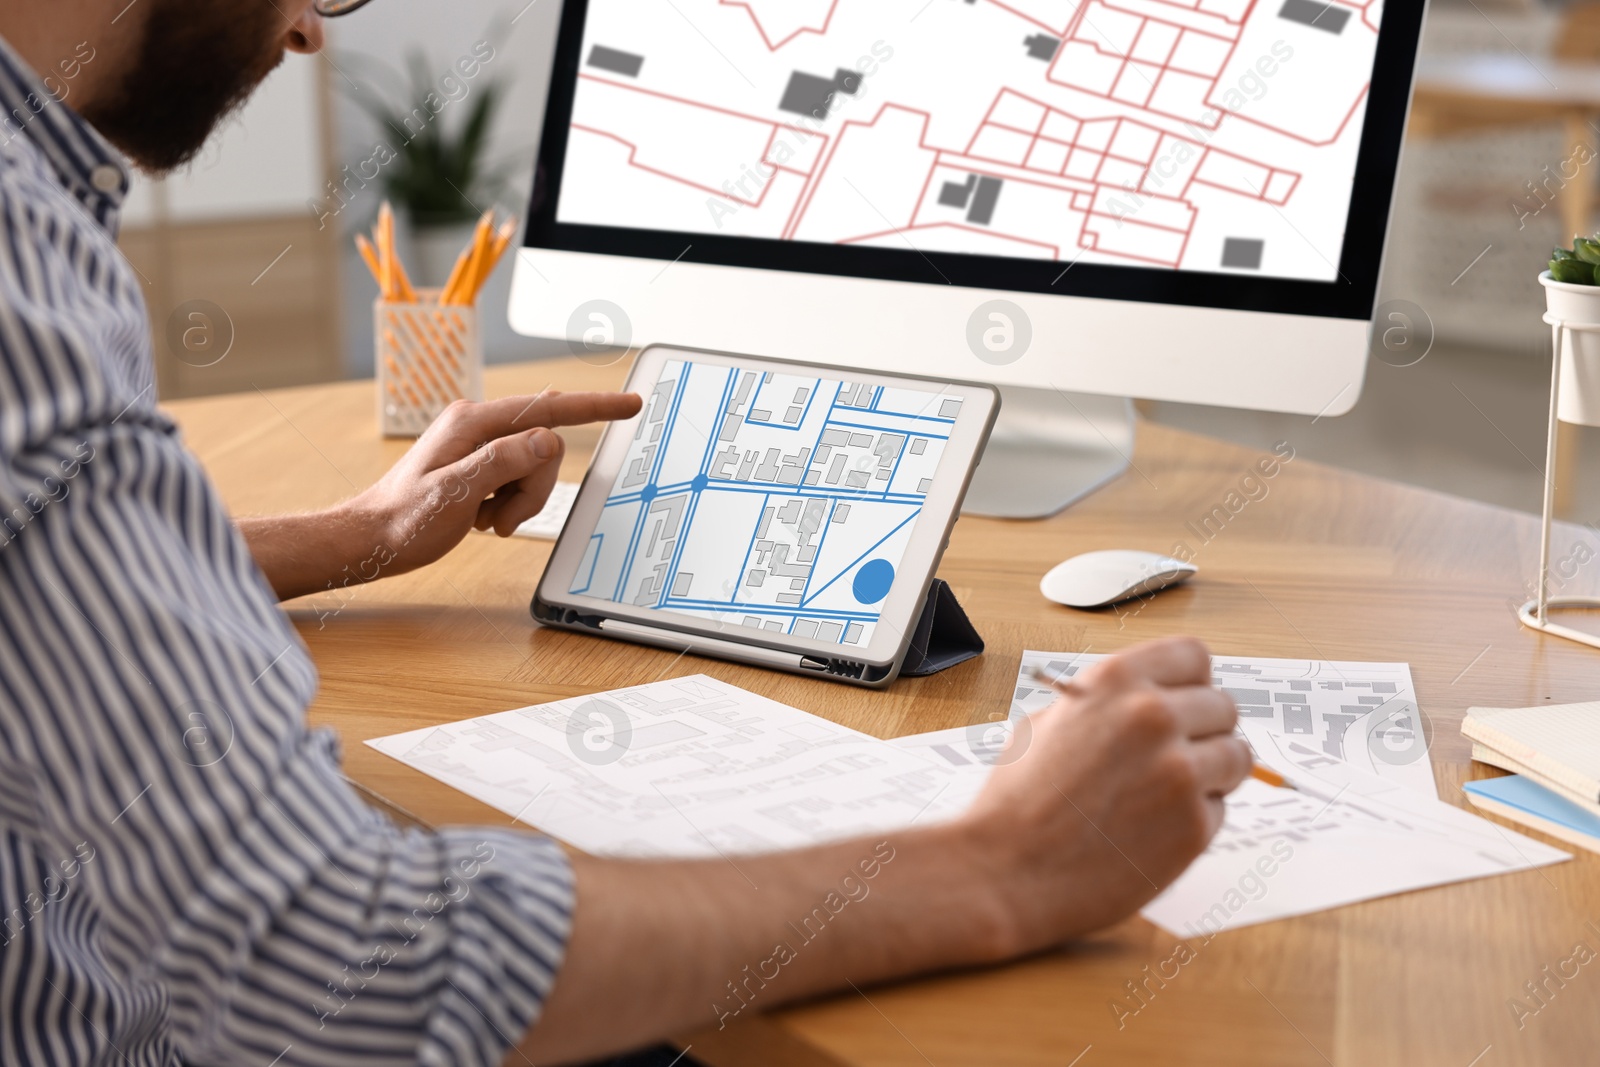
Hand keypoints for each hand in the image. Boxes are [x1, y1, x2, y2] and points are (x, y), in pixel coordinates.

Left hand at [348, 391, 641, 576]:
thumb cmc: (403, 519)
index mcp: (473, 423)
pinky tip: (482, 517)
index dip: (592, 407)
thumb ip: (503, 462)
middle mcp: (479, 426)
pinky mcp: (481, 465)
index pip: (546, 409)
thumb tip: (547, 439)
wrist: (372, 539)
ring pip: (536, 468)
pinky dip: (511, 504)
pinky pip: (520, 480)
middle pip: (545, 446)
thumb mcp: (456, 493)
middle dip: (534, 488)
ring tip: (486, 519)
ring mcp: (481, 446)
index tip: (628, 405)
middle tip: (502, 516)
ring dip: (520, 501)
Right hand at [961, 637, 1248, 948]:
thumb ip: (1105, 707)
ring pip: (1236, 757)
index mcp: (1114, 680)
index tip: (1186, 701)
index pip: (1193, 656)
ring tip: (1166, 796)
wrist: (1004, 872)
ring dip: (1212, 774)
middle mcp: (1153, 716)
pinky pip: (1219, 809)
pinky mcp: (1194, 825)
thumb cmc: (1015, 804)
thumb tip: (1147, 703)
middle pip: (1223, 707)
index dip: (1191, 682)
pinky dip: (1195, 820)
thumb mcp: (1048, 723)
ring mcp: (1180, 771)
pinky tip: (1150, 830)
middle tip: (1176, 758)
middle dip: (1204, 731)